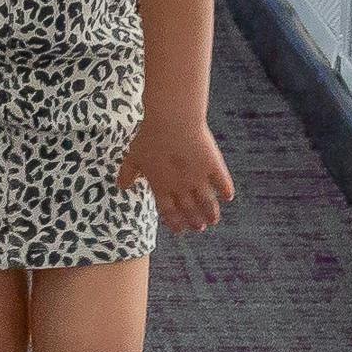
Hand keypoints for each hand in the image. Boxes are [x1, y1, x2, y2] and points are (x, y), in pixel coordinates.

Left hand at [119, 115, 235, 235]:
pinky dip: (225, 191)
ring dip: (210, 213)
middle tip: (199, 228)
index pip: (168, 211)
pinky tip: (228, 196)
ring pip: (207, 203)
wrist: (172, 121)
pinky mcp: (213, 166)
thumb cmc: (149, 137)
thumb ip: (128, 172)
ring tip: (214, 220)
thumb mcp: (133, 156)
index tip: (180, 230)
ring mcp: (198, 178)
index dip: (175, 222)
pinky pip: (222, 183)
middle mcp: (181, 187)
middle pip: (189, 210)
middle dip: (194, 221)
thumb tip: (122, 186)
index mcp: (161, 186)